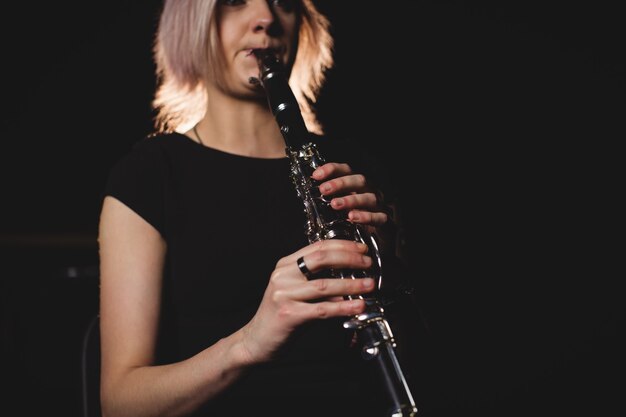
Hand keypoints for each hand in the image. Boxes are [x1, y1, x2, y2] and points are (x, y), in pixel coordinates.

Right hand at [239, 239, 375, 363]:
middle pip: (321, 259)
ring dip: (351, 285)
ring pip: (324, 285)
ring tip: (369, 285)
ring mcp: (284, 294)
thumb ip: (318, 282)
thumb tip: (350, 278)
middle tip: (368, 263)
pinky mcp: (289, 314)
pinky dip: (343, 307)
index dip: (343, 246)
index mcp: (285, 265)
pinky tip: (357, 306)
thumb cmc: (281, 315)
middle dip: (349, 259)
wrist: (256, 340)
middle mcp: (283, 276)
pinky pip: (322, 309)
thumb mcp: (297, 291)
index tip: (361, 249)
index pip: (317, 247)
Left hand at [312, 162, 389, 226]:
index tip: (316, 175)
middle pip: (359, 180)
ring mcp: (379, 206)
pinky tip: (353, 217)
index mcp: (356, 186)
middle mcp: (369, 192)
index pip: (346, 170)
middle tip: (324, 190)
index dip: (332, 169)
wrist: (373, 248)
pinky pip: (379, 217)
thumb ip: (328, 201)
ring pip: (369, 197)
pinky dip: (366, 216)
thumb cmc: (354, 225)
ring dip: (351, 199)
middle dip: (340, 183)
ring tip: (335, 204)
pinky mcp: (385, 222)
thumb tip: (308, 194)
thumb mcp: (338, 210)